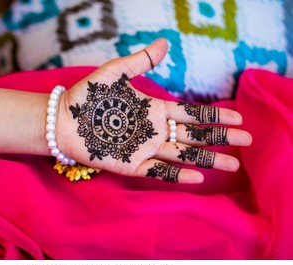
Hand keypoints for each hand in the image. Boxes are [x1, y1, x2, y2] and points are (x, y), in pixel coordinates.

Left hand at [56, 39, 251, 183]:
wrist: (61, 120)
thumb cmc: (86, 96)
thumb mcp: (115, 73)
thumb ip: (140, 61)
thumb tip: (165, 43)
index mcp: (153, 110)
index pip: (190, 114)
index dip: (214, 116)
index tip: (238, 117)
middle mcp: (153, 131)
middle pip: (193, 136)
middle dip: (220, 138)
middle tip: (247, 140)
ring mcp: (143, 149)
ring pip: (182, 155)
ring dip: (208, 159)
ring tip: (233, 164)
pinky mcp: (130, 165)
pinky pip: (158, 171)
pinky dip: (178, 174)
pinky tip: (198, 176)